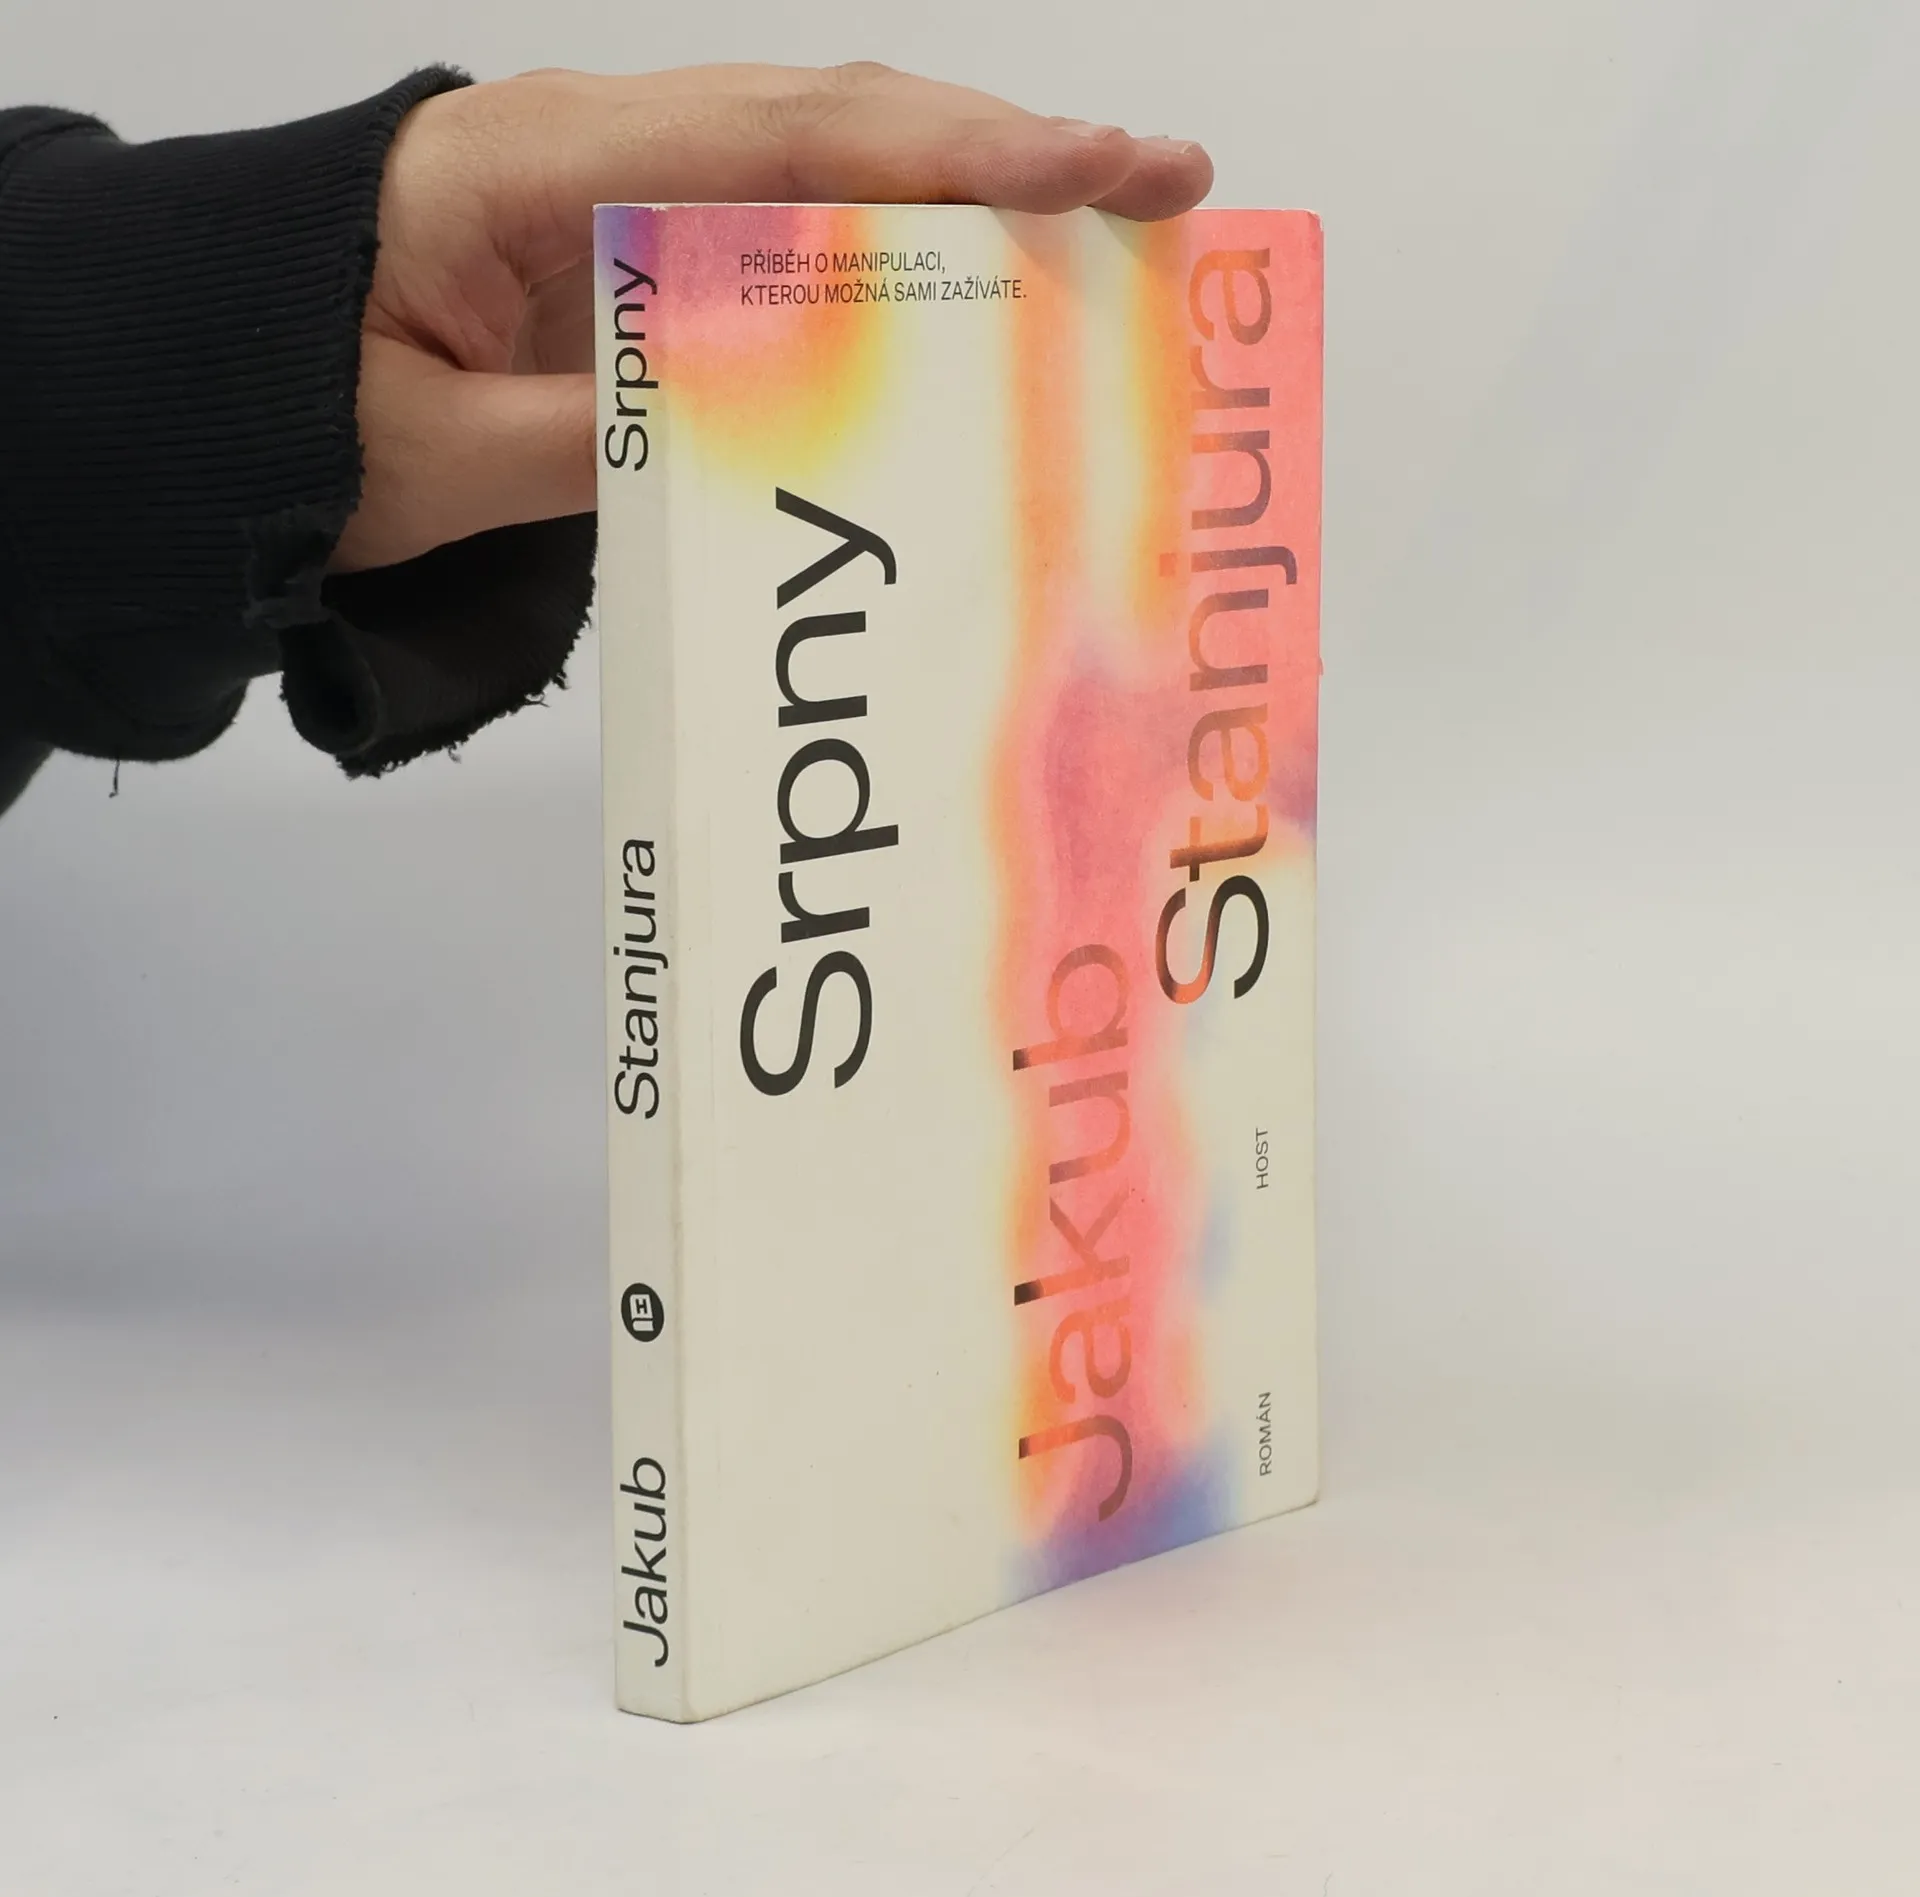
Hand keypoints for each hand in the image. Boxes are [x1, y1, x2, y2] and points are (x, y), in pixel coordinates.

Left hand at [335, 63, 1212, 571]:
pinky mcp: (643, 254)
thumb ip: (582, 444)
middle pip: (837, 121)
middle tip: (1164, 184)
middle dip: (1007, 149)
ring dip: (970, 198)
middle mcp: (604, 149)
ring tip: (1112, 238)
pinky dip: (894, 260)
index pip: (777, 135)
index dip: (946, 150)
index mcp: (539, 163)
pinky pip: (788, 236)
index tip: (1088, 169)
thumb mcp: (427, 453)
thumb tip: (751, 435)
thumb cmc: (293, 403)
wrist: (223, 375)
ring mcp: (630, 193)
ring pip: (829, 168)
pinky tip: (975, 301)